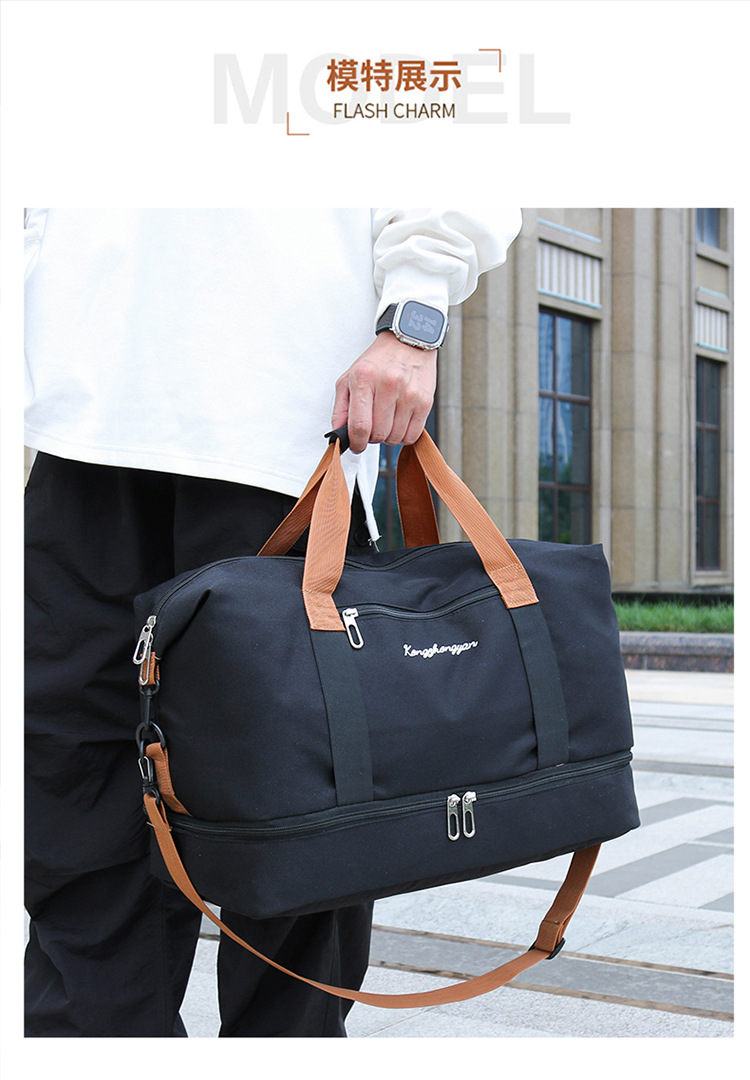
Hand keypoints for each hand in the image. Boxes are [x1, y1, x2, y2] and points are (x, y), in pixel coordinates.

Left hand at [331, 332, 436, 454]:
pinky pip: (412, 435)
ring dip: (388, 436)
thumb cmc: (377, 361)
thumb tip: (339, 434)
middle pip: (378, 434)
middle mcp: (388, 385)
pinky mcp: (425, 401)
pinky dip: (403, 435)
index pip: (360, 426)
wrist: (407, 341)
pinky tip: (399, 422)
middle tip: (372, 426)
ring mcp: (409, 394)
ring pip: (395, 438)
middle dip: (372, 437)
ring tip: (386, 419)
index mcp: (364, 379)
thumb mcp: (350, 377)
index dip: (356, 443)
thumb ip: (341, 408)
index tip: (356, 445)